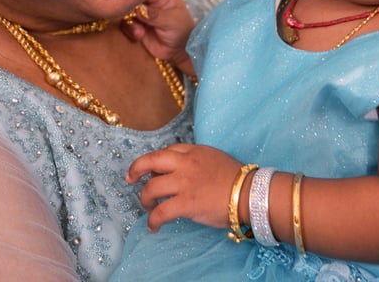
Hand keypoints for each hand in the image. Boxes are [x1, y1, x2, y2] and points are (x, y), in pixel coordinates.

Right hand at [122, 0, 195, 75]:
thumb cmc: (182, 32)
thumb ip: (155, 15)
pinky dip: (130, 31)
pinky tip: (139, 37)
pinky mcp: (137, 27)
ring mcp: (142, 15)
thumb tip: (139, 8)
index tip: (128, 1)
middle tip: (132, 17)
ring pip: (127, 12)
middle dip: (129, 9)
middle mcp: (150, 3)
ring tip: (140, 33)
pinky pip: (126, 25)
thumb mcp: (172, 21)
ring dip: (131, 23)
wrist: (180, 51)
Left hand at [125, 143, 241, 231]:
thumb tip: (183, 172)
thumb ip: (197, 161)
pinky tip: (153, 227)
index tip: (151, 170)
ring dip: (145, 199)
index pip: (167, 151)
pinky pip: (160, 212)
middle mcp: (185, 163)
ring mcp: (184, 183)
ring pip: (151, 187)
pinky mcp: (186, 203)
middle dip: (136, 169)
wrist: (249, 192)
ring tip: (148, 208)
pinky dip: (153, 221)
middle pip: (151, 161)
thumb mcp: (214, 158)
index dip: (156, 162)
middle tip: (129, 179)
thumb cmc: (236, 178)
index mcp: (194, 151)